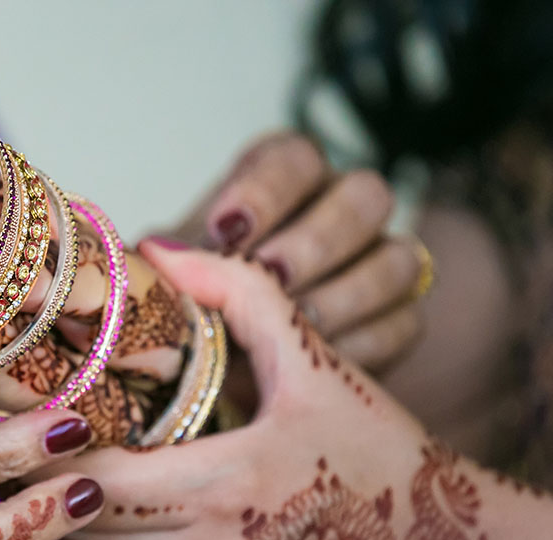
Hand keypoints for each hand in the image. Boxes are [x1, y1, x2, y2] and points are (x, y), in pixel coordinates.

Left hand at [43, 241, 435, 539]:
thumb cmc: (388, 464)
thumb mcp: (319, 371)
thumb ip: (241, 299)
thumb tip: (159, 250)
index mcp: (217, 493)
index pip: (82, 482)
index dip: (50, 457)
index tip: (39, 431)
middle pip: (89, 532)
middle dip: (79, 494)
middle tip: (90, 455)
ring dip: (129, 538)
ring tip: (181, 499)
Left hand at [170, 132, 424, 376]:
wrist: (214, 368)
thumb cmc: (188, 306)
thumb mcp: (167, 279)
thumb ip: (164, 264)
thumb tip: (147, 259)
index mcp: (283, 178)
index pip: (294, 159)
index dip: (265, 190)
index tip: (224, 231)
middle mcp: (340, 208)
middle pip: (364, 198)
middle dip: (313, 243)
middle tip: (267, 282)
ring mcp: (379, 262)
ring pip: (398, 258)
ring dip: (344, 295)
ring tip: (291, 329)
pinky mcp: (398, 319)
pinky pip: (405, 322)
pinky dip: (364, 344)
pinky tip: (318, 365)